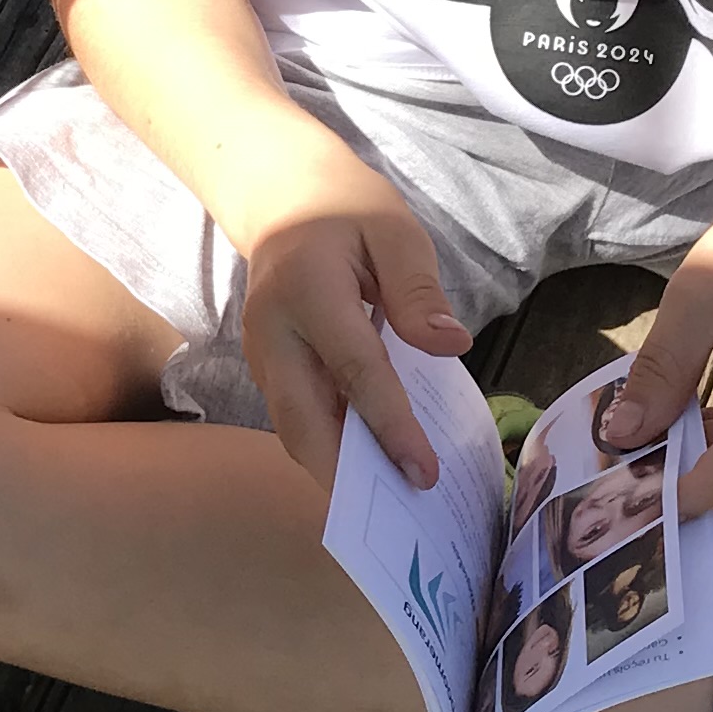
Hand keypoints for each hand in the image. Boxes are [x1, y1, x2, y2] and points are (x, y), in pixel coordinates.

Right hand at [233, 148, 465, 491]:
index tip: (424, 473)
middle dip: (344, 474)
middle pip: (301, 420)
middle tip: (398, 514)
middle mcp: (273, 331)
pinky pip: (297, 416)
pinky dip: (330, 446)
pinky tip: (371, 465)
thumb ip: (418, 290)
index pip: (354, 371)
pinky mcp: (268, 367)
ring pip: (293, 428)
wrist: (283, 197)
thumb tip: (450, 346)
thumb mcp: (393, 231)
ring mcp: (262, 353)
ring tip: (389, 503)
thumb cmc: (347, 210)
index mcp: (307, 291)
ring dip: (334, 469)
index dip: (390, 427)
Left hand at [599, 184, 712, 515]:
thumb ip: (662, 370)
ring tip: (637, 442)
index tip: (637, 509)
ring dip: (694, 458)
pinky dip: (712, 440)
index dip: (692, 489)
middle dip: (683, 476)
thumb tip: (621, 435)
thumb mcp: (699, 297)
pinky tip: (674, 423)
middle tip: (615, 475)